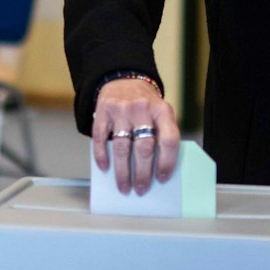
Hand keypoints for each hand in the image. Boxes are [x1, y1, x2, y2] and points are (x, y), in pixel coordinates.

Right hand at [91, 78, 180, 194]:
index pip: (169, 140)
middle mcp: (143, 109)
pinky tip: (105, 168)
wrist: (124, 80)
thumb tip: (156, 171)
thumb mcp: (160, 114)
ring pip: (122, 147)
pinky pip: (101, 138)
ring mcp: (122, 109)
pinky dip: (102, 156)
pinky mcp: (103, 111)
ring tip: (124, 187)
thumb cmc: (146, 106)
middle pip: (144, 148)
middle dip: (142, 173)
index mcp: (163, 111)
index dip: (166, 163)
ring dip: (122, 172)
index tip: (161, 179)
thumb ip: (161, 135)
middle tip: (140, 189)